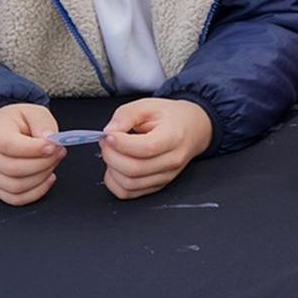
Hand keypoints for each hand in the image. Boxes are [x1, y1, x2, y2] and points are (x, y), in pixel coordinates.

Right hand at [0, 103, 63, 205]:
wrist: (4, 130)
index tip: (53, 146)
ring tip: (53, 162)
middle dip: (43, 163)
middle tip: (59, 152)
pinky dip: (36, 192)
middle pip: (13, 169)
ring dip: (42, 177)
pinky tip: (48, 178)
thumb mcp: (34, 112)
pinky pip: (16, 199)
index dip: (33, 149)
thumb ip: (42, 123)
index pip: (8, 145)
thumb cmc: (19, 122)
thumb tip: (50, 140)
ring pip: (16, 186)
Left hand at [99, 98, 213, 199]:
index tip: (109, 134)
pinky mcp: (157, 185)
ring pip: (129, 184)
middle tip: (106, 142)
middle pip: (134, 169)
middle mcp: (172, 160)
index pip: (146, 148)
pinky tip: (115, 167)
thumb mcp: (148, 105)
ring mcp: (166, 176)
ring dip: (112, 169)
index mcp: (174, 137)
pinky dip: (114, 182)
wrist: (192, 128)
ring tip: (112, 153)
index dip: (121, 144)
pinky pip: (129, 193)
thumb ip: (127, 115)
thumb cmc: (170, 117)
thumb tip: (109, 131)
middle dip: (111, 156)